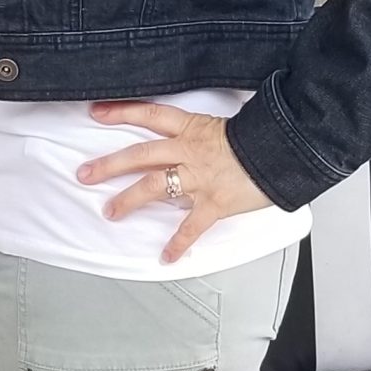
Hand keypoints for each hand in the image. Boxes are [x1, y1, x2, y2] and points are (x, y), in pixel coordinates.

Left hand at [75, 100, 273, 262]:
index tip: (97, 113)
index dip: (122, 113)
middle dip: (109, 165)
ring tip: (110, 212)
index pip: (150, 115)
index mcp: (192, 129)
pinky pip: (191, 226)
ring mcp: (199, 178)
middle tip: (84, 174)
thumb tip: (191, 137)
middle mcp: (189, 152)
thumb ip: (204, 131)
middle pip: (139, 155)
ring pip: (154, 186)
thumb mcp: (228, 124)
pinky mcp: (214, 203)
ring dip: (129, 200)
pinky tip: (165, 257)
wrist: (286, 149)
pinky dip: (178, 243)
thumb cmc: (262, 137)